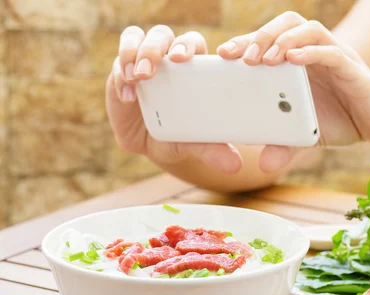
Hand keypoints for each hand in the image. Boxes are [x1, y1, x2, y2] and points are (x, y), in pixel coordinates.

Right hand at [106, 25, 242, 172]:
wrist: (153, 145)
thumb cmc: (181, 136)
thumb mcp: (196, 143)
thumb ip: (213, 149)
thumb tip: (235, 166)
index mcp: (193, 67)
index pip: (192, 44)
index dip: (187, 46)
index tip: (183, 59)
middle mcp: (167, 59)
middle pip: (162, 36)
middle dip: (157, 47)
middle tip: (154, 68)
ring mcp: (143, 62)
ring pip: (137, 39)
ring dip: (136, 54)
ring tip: (138, 78)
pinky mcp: (121, 72)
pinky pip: (118, 63)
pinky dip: (121, 74)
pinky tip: (128, 96)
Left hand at [217, 11, 369, 171]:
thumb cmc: (342, 120)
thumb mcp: (307, 134)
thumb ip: (285, 145)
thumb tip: (263, 164)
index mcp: (301, 61)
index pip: (271, 39)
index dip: (247, 41)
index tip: (223, 55)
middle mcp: (316, 52)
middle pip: (287, 24)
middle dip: (260, 35)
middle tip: (239, 57)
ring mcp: (336, 56)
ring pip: (308, 30)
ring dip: (283, 41)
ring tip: (264, 59)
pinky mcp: (353, 69)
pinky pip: (332, 53)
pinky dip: (312, 53)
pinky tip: (293, 61)